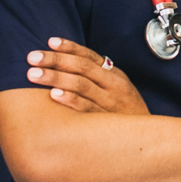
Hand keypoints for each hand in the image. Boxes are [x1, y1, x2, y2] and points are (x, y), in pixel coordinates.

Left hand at [26, 37, 148, 113]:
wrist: (148, 140)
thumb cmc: (126, 112)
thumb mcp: (117, 89)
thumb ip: (96, 76)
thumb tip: (64, 63)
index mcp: (114, 74)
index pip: (89, 56)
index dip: (69, 47)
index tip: (49, 42)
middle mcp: (113, 85)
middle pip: (81, 67)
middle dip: (55, 60)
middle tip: (32, 57)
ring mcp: (110, 103)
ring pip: (81, 85)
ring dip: (56, 77)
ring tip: (34, 74)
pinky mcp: (107, 122)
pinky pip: (87, 108)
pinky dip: (70, 100)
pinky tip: (54, 95)